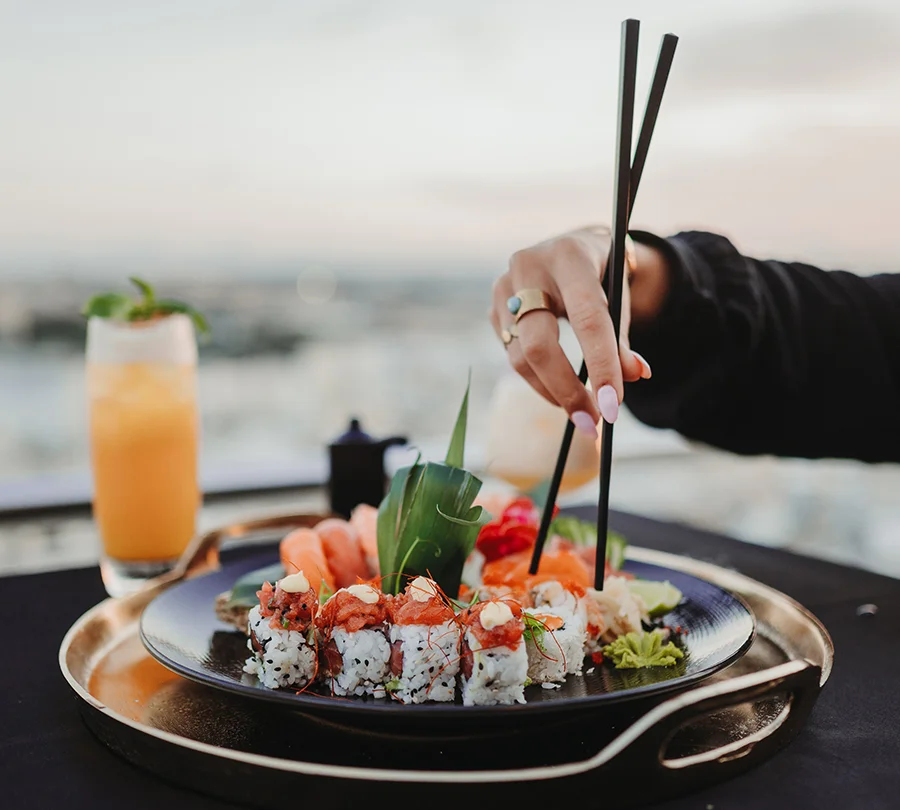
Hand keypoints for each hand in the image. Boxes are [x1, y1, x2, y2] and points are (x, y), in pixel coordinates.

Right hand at [490, 226, 652, 434]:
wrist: (573, 247)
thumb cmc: (602, 275)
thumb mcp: (620, 295)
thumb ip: (623, 337)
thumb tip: (636, 376)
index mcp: (570, 256)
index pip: (587, 319)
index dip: (601, 365)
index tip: (612, 406)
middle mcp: (528, 267)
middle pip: (539, 345)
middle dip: (567, 390)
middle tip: (592, 422)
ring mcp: (504, 288)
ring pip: (521, 357)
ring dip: (552, 392)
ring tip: (580, 410)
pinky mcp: (493, 307)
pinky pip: (513, 355)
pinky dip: (539, 378)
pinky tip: (557, 383)